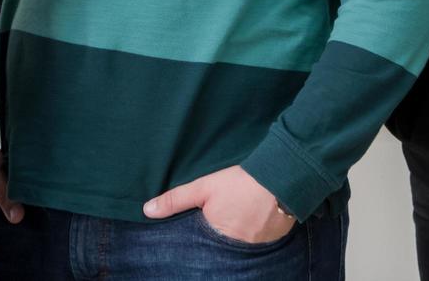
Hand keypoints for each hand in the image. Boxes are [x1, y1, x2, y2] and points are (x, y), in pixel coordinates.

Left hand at [143, 165, 294, 243]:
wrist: (281, 178)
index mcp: (216, 238)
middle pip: (218, 248)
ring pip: (237, 247)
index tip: (197, 229)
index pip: (199, 248)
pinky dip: (250, 235)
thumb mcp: (203, 187)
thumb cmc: (240, 183)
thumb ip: (175, 200)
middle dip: (215, 240)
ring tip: (233, 222)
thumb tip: (147, 210)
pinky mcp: (271, 242)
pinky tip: (250, 222)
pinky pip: (255, 244)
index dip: (196, 240)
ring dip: (233, 237)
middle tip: (218, 222)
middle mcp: (235, 249)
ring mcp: (255, 248)